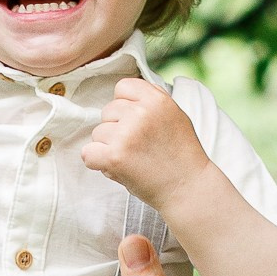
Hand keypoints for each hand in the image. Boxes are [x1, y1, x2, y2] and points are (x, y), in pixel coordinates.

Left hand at [81, 77, 207, 212]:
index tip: (137, 122)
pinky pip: (88, 153)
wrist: (188, 188)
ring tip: (133, 159)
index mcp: (156, 99)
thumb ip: (151, 100)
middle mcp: (140, 113)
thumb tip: (125, 92)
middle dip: (118, 129)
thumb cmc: (181, 155)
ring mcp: (126, 135)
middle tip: (139, 147)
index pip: (122, 87)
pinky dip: (97, 162)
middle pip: (108, 111)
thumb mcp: (174, 115)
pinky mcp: (115, 157)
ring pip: (98, 133)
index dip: (125, 106)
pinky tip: (117, 167)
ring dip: (109, 147)